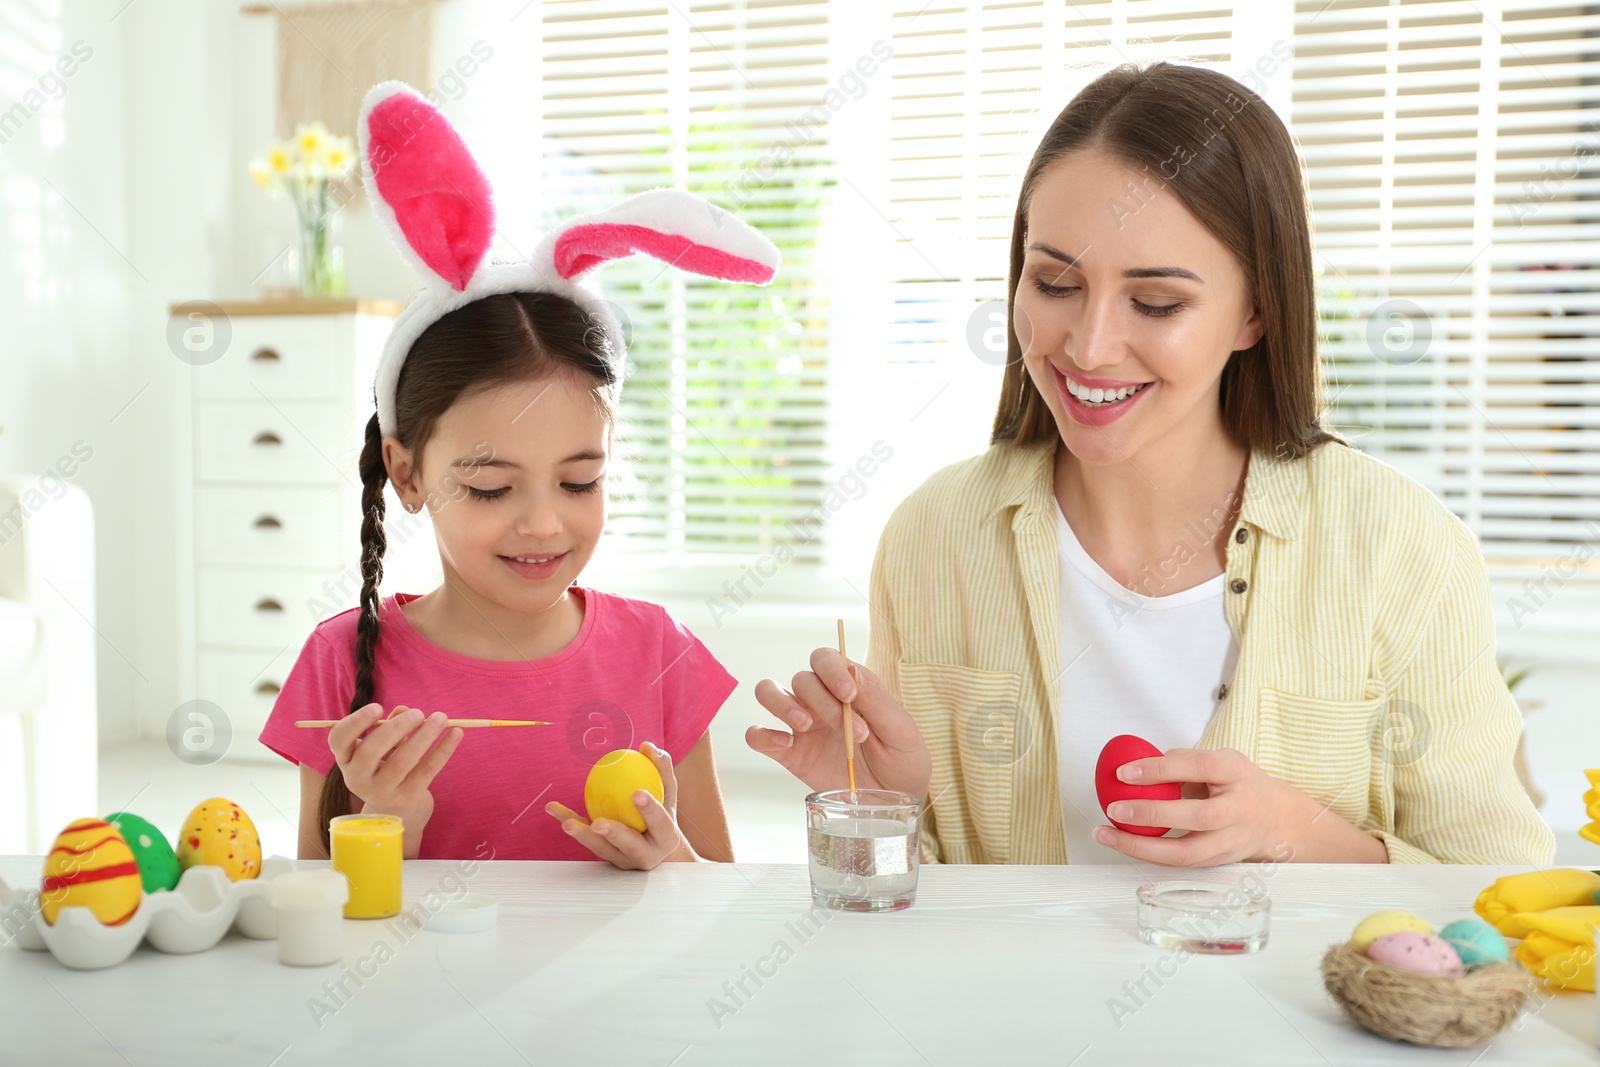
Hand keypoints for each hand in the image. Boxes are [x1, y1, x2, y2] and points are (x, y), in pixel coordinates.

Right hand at [328, 703, 462, 856]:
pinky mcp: (405, 799)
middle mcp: (357, 778)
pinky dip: (443, 750)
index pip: (339, 739)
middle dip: (395, 729)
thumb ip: (391, 726)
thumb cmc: (386, 766)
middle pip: (370, 751)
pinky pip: (426, 772)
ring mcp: (380, 792)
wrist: (396, 809)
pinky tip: (456, 733)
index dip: (356, 722)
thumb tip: (404, 710)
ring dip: (423, 737)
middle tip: (418, 713)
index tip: (378, 707)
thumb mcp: (383, 746)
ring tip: (440, 718)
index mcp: (346, 759)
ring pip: (401, 763)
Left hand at [545, 742, 695, 869]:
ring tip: (567, 823)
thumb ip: (660, 769)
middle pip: (629, 845)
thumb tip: (646, 746)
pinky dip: (569, 821)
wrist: (657, 848)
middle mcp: (645, 855)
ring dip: (583, 835)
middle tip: (598, 823)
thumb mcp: (667, 793)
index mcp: (666, 839)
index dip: (650, 810)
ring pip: (602, 848)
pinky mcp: (604, 856)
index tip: (637, 793)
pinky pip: (585, 837)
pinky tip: (553, 808)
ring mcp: (622, 859)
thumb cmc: (662, 814)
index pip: (660, 824)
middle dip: (614, 834)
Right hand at [748, 648, 931, 798]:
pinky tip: (784, 745)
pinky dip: (762, 735)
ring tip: (805, 725)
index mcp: (849, 689)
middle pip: (803, 680)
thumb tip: (853, 670)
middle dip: (824, 703)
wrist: (894, 804)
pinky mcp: (790, 755)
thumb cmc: (903, 763)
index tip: (849, 695)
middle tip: (854, 733)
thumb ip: (878, 702)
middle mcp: (821, 702)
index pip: (826, 659)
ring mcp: (802, 727)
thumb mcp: (902, 733)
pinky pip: (758, 736)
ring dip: (783, 704)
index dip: (832, 670)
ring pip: (769, 692)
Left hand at [1091, 747, 1384, 864]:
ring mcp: (1232, 841)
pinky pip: (1181, 863)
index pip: (1198, 766)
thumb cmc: (1238, 784)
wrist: (1277, 819)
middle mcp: (1239, 809)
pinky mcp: (1219, 862)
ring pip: (1188, 852)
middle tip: (1114, 808)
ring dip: (1142, 847)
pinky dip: (1150, 855)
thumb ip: (1184, 762)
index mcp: (1236, 773)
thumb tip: (1138, 765)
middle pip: (1198, 816)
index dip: (1160, 769)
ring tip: (1106, 835)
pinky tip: (1124, 844)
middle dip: (1152, 814)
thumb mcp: (1220, 761)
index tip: (1124, 772)